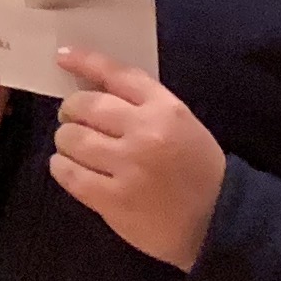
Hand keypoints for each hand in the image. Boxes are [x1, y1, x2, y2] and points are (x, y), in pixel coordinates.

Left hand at [50, 47, 228, 269]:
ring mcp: (128, 167)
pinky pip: (70, 174)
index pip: (117, 75)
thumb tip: (93, 87)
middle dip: (71, 111)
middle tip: (73, 120)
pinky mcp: (115, 200)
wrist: (219, 222)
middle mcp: (146, 133)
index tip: (63, 57)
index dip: (85, 62)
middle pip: (86, 105)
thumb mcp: (181, 124)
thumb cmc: (198, 170)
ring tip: (73, 147)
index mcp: (166, 110)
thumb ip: (143, 104)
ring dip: (66, 140)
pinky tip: (67, 167)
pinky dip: (62, 167)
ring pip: (72, 139)